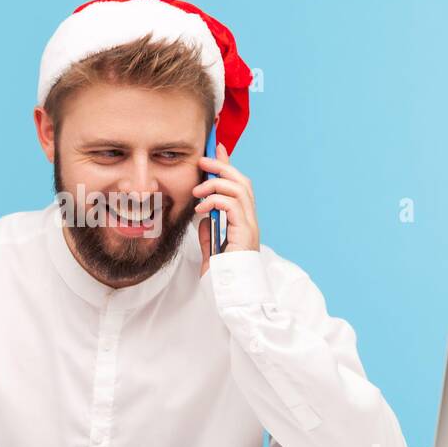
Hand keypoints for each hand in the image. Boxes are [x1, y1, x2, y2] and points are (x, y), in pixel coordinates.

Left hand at [194, 142, 259, 276]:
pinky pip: (232, 205)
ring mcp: (250, 226)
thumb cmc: (224, 277)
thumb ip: (210, 234)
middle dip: (223, 167)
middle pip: (242, 182)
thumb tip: (203, 218)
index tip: (217, 150)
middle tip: (203, 160)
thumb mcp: (212, 251)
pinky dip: (215, 200)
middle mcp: (250, 221)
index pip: (238, 188)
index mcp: (243, 223)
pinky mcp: (245, 233)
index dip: (228, 167)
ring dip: (216, 183)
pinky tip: (201, 207)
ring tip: (197, 190)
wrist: (232, 296)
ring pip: (240, 189)